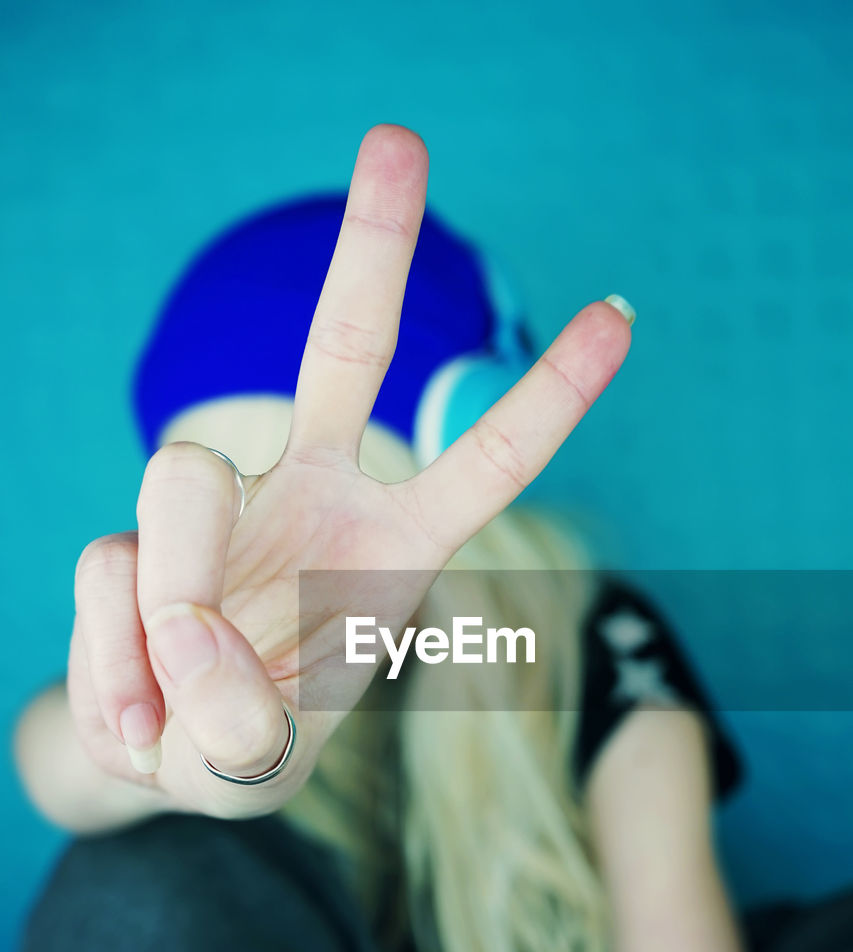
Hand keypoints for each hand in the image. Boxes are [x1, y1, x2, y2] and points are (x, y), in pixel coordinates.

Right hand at [69, 123, 632, 820]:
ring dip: (170, 611)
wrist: (158, 754)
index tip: (620, 312)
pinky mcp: (131, 534)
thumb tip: (184, 639)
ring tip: (164, 716)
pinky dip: (113, 662)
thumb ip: (240, 722)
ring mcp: (221, 507)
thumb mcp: (257, 767)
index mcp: (390, 550)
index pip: (484, 460)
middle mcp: (312, 498)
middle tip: (401, 136)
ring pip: (182, 486)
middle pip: (344, 348)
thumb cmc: (242, 749)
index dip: (548, 393)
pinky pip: (108, 569)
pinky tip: (132, 717)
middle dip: (375, 249)